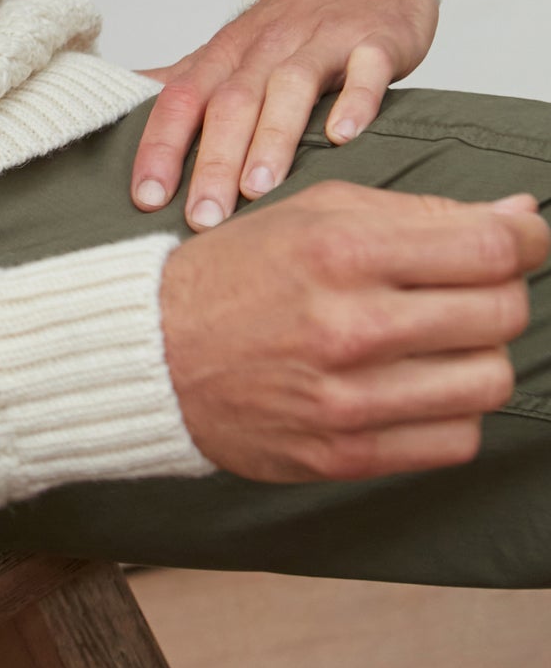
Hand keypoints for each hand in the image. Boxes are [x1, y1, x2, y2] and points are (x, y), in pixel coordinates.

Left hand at [130, 0, 438, 228]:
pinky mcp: (374, 42)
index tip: (146, 198)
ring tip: (257, 190)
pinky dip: (354, 102)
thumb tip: (119, 105)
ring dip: (271, 139)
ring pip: (289, 88)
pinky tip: (343, 138)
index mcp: (226, 55)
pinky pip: (364, 71)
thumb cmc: (290, 24)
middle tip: (203, 218)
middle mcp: (267, 48)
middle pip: (231, 104)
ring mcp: (321, 42)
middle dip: (213, 163)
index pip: (181, 99)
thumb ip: (182, 83)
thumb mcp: (229, 51)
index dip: (160, 146)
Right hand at [160, 180, 545, 479]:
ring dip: (480, 356)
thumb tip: (521, 219)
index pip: (490, 249)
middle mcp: (349, 323)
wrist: (153, 354)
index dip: (528, 242)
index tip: (525, 241)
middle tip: (470, 288)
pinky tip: (417, 386)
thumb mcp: (316, 213)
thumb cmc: (236, 275)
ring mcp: (348, 397)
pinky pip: (456, 440)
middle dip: (501, 294)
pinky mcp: (344, 454)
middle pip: (501, 313)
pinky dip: (453, 412)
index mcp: (342, 248)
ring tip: (441, 340)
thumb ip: (421, 214)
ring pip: (490, 381)